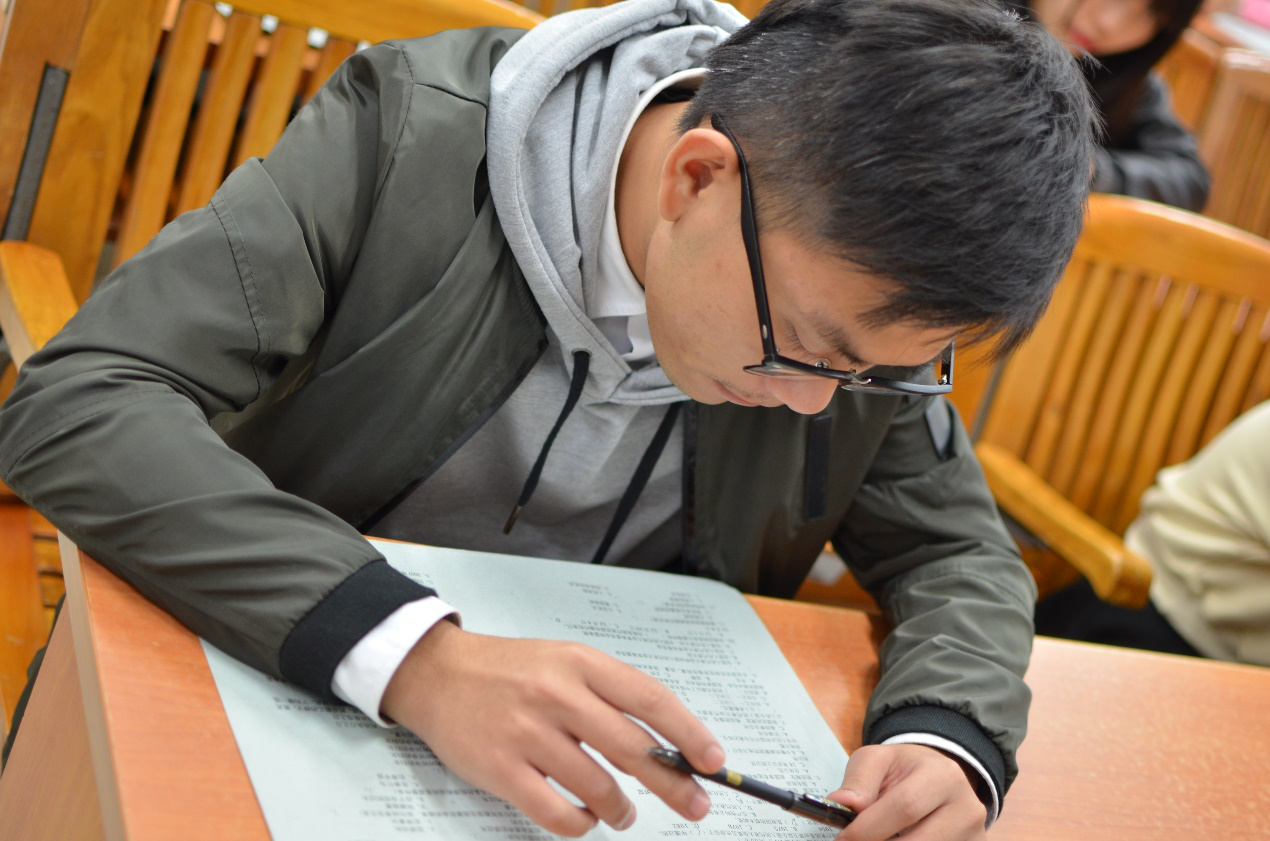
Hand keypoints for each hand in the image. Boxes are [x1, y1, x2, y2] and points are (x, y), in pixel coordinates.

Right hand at [380, 621, 724, 835]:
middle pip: (633, 749)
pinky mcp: (500, 768)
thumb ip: (608, 697)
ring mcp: (527, 732)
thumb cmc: (508, 671)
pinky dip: (581, 824)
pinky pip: (556, 813)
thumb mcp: (564, 663)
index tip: (713, 761)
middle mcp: (558, 694)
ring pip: (598, 787)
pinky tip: (585, 818)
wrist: (436, 673)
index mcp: (580, 663)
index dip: (689, 734)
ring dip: (622, 809)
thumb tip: (665, 744)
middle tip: (695, 804)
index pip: (650, 699)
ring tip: (623, 813)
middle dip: (673, 784)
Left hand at [828, 744, 986, 839]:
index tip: (842, 839)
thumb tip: (841, 803)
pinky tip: (893, 840)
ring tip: (875, 837)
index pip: (905, 807)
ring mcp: (973, 836)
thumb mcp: (877, 761)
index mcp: (943, 776)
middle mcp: (967, 808)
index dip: (869, 828)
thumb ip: (859, 781)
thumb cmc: (904, 770)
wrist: (937, 778)